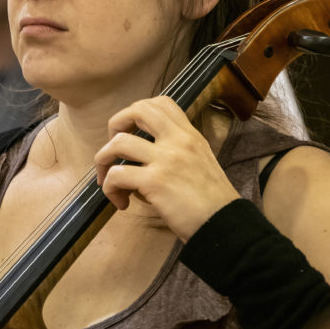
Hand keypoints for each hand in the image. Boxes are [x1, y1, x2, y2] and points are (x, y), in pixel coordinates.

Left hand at [94, 96, 239, 240]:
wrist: (225, 225)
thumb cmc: (212, 202)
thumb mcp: (201, 163)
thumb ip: (177, 153)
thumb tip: (143, 159)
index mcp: (190, 135)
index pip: (161, 103)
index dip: (137, 113)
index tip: (131, 133)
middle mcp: (178, 141)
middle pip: (137, 110)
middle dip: (115, 125)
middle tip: (114, 150)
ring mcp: (166, 159)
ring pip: (118, 143)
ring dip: (104, 161)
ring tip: (109, 182)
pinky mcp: (155, 181)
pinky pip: (117, 175)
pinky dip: (110, 189)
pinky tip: (121, 203)